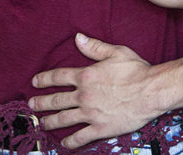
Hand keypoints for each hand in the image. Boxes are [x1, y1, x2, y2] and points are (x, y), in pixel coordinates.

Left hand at [28, 33, 159, 148]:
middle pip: (56, 100)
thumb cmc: (136, 70)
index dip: (44, 79)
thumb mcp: (115, 52)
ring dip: (50, 121)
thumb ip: (94, 47)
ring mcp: (91, 113)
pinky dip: (71, 141)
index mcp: (86, 75)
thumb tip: (78, 37)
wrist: (151, 91)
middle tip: (31, 105)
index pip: (58, 77)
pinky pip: (81, 137)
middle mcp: (84, 95)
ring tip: (42, 123)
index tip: (34, 82)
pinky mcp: (101, 127)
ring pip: (64, 119)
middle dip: (41, 103)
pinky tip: (64, 143)